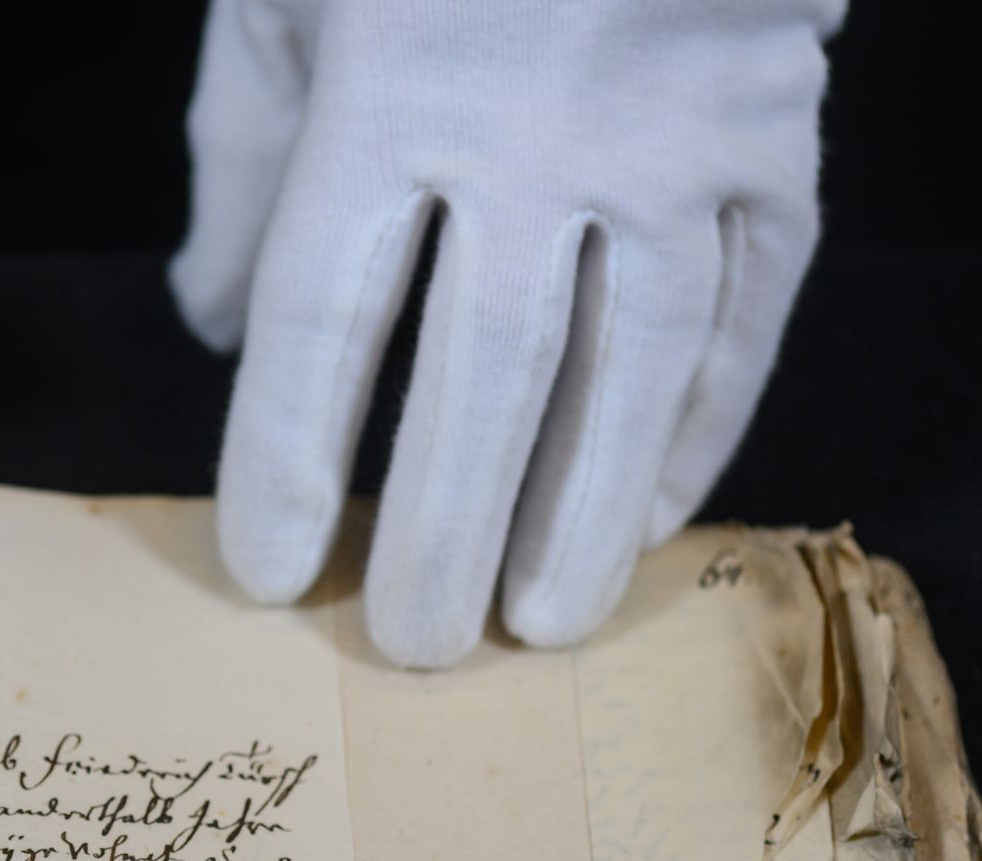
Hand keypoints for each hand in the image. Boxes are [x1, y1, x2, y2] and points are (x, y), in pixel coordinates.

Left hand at [172, 0, 841, 666]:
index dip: (281, 466)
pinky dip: (699, 426)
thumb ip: (239, 158)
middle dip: (435, 532)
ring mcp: (671, 140)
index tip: (266, 570)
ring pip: (629, 374)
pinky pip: (746, 315)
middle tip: (410, 646)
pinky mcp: (772, 139)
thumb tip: (208, 326)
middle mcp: (532, 133)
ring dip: (583, 516)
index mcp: (385, 94)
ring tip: (539, 625)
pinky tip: (656, 512)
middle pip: (476, 383)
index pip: (315, 330)